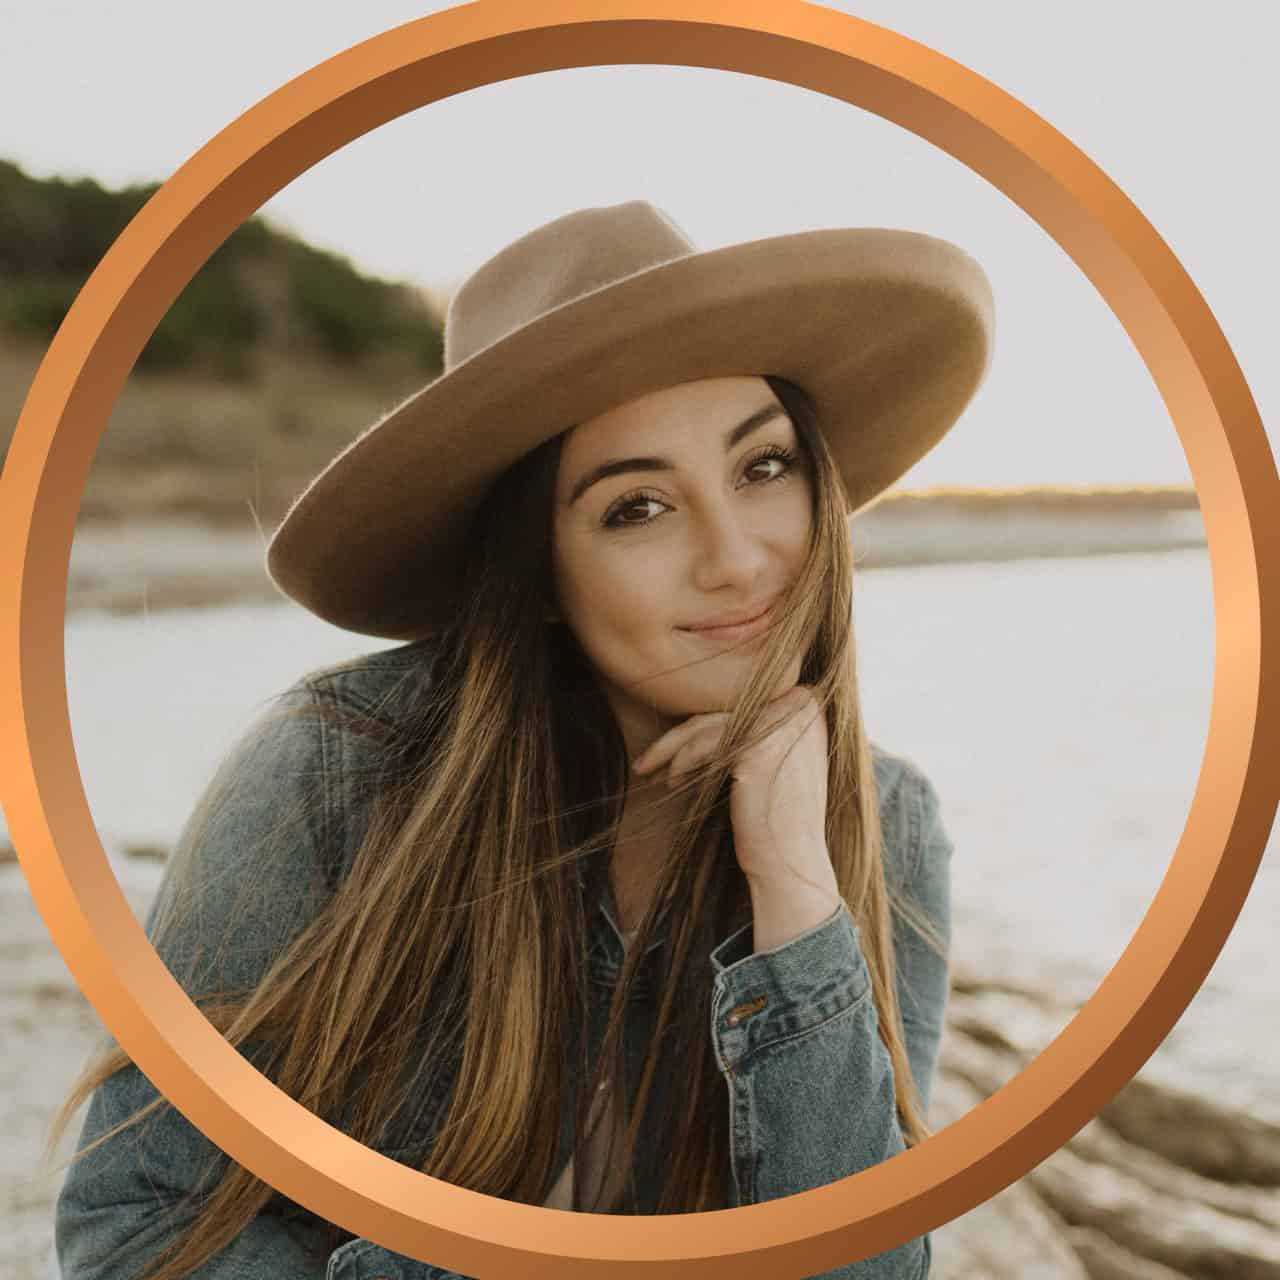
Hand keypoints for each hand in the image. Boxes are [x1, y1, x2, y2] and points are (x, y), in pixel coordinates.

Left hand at [631, 684, 835, 892]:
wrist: (791, 866)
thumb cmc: (777, 820)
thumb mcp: (772, 760)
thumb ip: (751, 728)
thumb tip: (701, 711)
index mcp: (807, 704)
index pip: (739, 706)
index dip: (701, 727)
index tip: (671, 748)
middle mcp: (800, 705)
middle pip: (722, 713)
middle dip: (679, 737)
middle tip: (648, 759)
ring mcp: (780, 723)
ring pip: (707, 726)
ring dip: (669, 749)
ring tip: (647, 769)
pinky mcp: (758, 746)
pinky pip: (703, 745)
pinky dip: (680, 762)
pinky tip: (669, 781)